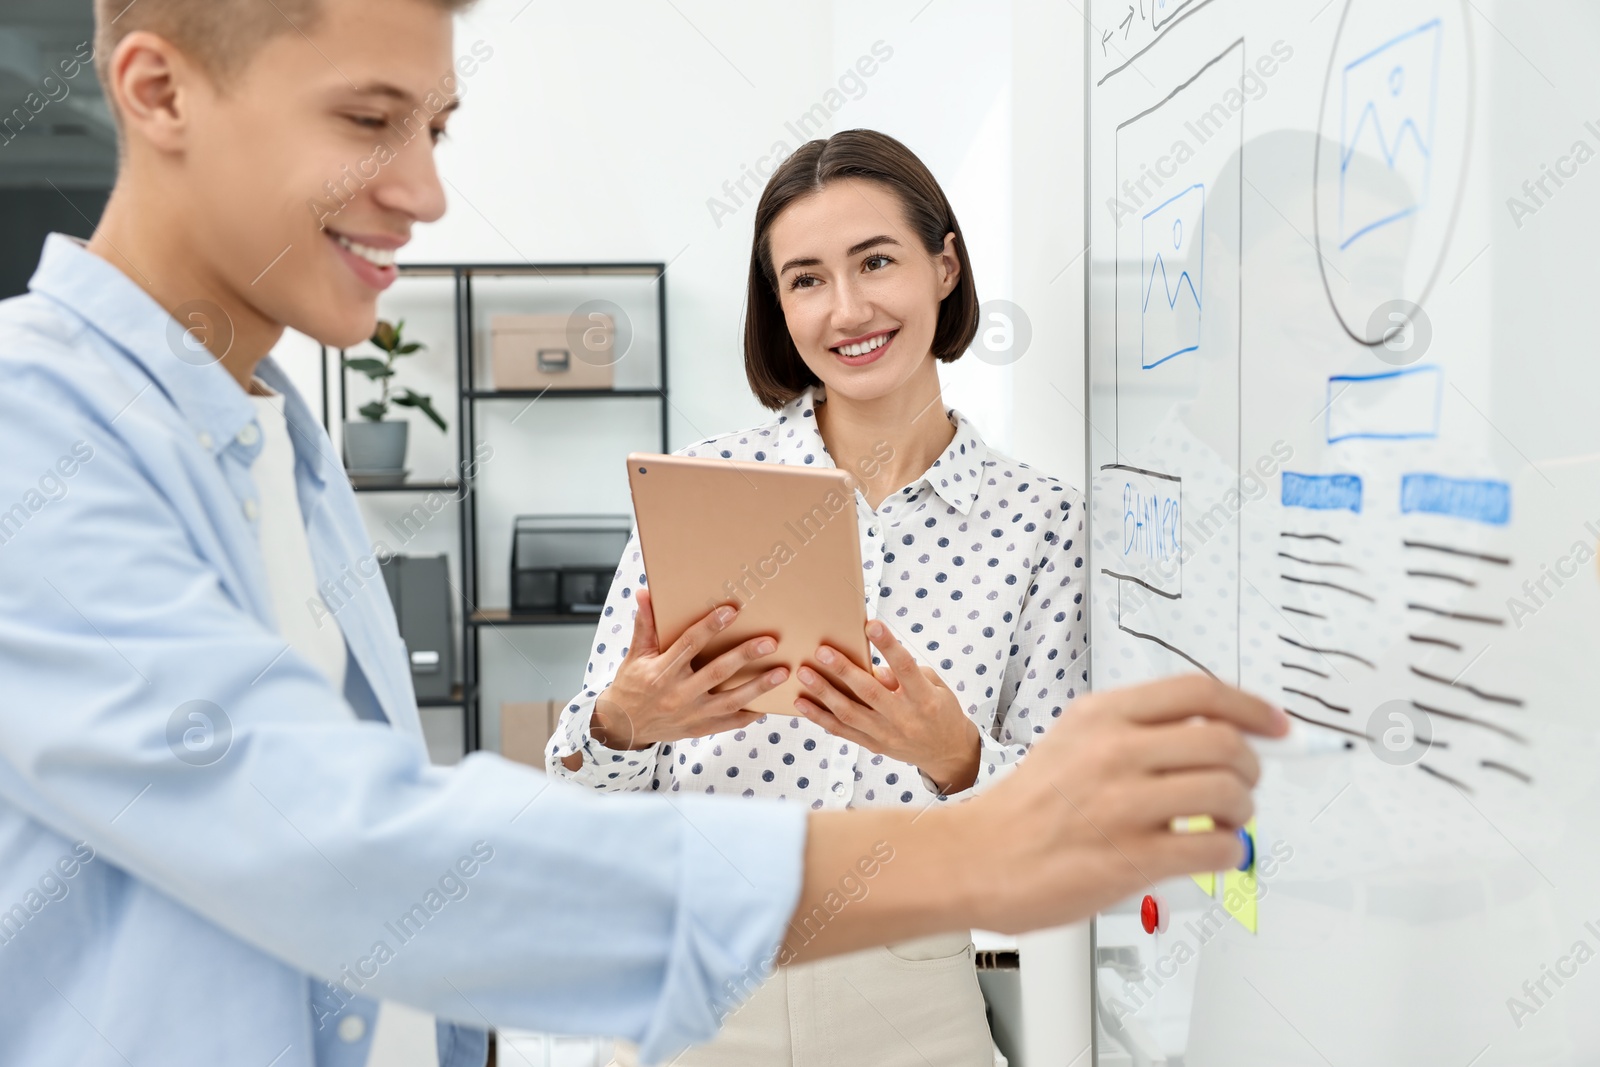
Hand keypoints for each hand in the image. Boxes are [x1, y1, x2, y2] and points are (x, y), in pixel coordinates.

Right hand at [579, 589, 787, 754]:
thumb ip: (645, 625)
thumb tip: (645, 593)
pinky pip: (730, 723)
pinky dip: (750, 714)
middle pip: (717, 672)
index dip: (710, 626)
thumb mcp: (635, 655)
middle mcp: (678, 694)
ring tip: (782, 672)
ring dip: (759, 686)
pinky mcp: (699, 729)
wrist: (623, 727)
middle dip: (745, 656)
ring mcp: (691, 714)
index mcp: (661, 671)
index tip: (732, 610)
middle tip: (770, 642)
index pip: (689, 644)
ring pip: (731, 700)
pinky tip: (769, 703)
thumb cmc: (632, 685)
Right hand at [780, 674, 1285, 963]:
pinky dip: (1228, 852)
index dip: (1251, 707)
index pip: (1199, 692)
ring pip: (1228, 793)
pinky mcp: (1131, 856)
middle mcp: (1114, 751)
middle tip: (1243, 786)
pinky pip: (1214, 847)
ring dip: (1242, 812)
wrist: (975, 859)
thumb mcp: (1072, 741)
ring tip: (1227, 822)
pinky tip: (1211, 852)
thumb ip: (1133, 733)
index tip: (1275, 725)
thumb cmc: (1023, 810)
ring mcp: (1122, 803)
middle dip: (1250, 768)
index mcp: (1102, 716)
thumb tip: (1207, 737)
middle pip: (1224, 742)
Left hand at [794, 619, 979, 793]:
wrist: (948, 752)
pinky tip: (802, 703)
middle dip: (843, 670)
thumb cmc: (940, 709)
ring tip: (804, 674)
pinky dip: (820, 717)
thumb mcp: (933, 686)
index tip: (871, 625)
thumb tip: (870, 665)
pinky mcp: (874, 746)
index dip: (888, 645)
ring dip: (824, 692)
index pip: (905, 667)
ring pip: (850, 713)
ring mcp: (887, 734)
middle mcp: (905, 718)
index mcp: (924, 697)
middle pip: (869, 692)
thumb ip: (903, 674)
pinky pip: (843, 731)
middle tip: (821, 651)